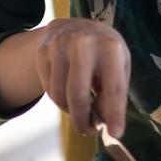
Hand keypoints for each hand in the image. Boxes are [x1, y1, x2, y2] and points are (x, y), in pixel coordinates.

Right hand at [33, 18, 130, 138]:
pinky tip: (68, 94)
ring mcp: (59, 46)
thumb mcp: (118, 65)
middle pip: (78, 94)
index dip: (115, 113)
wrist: (73, 27)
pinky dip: (59, 99)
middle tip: (88, 131)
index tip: (116, 134)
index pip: (113, 87)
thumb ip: (113, 92)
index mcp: (111, 47)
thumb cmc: (103, 51)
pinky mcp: (42, 52)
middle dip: (82, 120)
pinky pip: (47, 89)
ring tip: (81, 111)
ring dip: (71, 111)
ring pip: (59, 95)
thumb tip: (107, 123)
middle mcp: (83, 43)